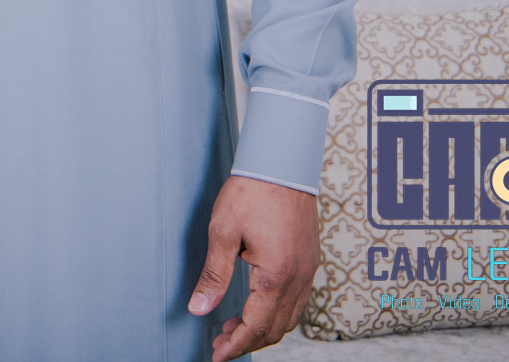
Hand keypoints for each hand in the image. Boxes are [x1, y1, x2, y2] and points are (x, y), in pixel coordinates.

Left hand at [189, 174, 319, 359]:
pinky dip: (276, 313)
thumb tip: (199, 309)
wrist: (282, 165)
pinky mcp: (309, 261)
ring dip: (263, 329)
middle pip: (276, 328)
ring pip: (289, 317)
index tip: (216, 356)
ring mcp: (307, 270)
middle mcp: (298, 278)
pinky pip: (297, 301)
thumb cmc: (251, 193)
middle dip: (248, 341)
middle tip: (219, 343)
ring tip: (232, 328)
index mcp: (276, 275)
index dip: (236, 346)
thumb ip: (214, 276)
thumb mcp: (223, 233)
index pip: (257, 326)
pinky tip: (256, 306)